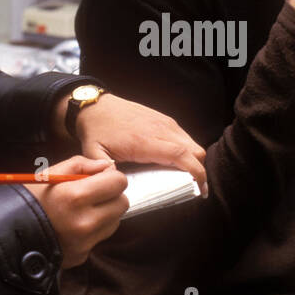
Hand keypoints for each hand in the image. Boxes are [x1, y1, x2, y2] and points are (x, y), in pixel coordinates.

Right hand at [22, 156, 129, 268]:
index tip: (99, 178)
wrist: (7, 236)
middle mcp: (84, 222)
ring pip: (115, 221)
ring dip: (105, 213)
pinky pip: (100, 237)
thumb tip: (107, 166)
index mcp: (75, 196)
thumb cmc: (28, 201)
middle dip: (111, 196)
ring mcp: (85, 242)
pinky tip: (74, 226)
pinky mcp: (82, 255)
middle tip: (93, 194)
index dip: (110, 177)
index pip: (118, 182)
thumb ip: (81, 165)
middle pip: (122, 203)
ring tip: (81, 211)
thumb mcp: (49, 174)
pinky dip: (93, 230)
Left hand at [72, 93, 207, 194]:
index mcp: (145, 141)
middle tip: (195, 188)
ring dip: (194, 161)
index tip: (201, 189)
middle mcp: (160, 129)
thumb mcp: (93, 152)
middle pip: (195, 150)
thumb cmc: (96, 130)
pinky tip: (176, 163)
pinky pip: (184, 137)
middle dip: (199, 170)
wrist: (95, 105)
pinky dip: (187, 151)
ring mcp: (165, 123)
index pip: (181, 155)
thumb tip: (118, 185)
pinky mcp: (164, 120)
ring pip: (192, 144)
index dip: (196, 173)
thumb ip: (104, 171)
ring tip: (187, 178)